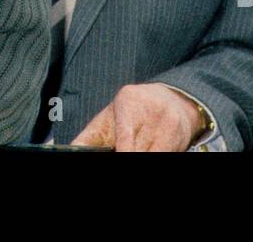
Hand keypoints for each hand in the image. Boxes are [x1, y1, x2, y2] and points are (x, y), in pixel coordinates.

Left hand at [71, 83, 202, 151]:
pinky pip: (165, 155)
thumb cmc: (134, 111)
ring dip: (141, 154)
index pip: (125, 138)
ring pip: (152, 154)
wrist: (173, 99)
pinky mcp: (181, 136)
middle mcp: (152, 110)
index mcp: (128, 101)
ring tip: (135, 148)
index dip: (122, 151)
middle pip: (137, 150)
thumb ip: (89, 137)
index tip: (119, 153)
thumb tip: (71, 148)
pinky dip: (153, 154)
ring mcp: (168, 123)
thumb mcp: (110, 117)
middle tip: (120, 149)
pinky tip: (148, 148)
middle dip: (129, 152)